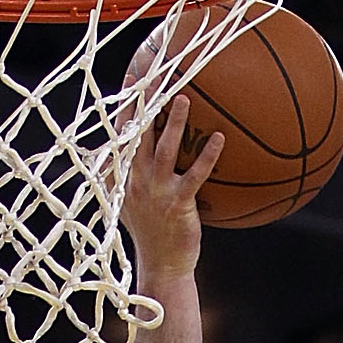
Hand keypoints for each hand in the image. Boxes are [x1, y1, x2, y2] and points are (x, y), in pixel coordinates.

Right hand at [120, 89, 223, 283]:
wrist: (161, 267)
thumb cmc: (151, 233)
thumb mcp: (130, 202)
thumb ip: (129, 175)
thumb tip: (130, 153)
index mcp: (123, 177)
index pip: (122, 133)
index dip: (128, 105)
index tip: (133, 77)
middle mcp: (135, 180)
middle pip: (139, 133)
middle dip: (145, 104)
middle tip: (154, 75)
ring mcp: (156, 191)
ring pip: (164, 148)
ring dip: (174, 123)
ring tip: (184, 98)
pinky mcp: (177, 204)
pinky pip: (195, 175)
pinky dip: (207, 156)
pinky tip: (219, 139)